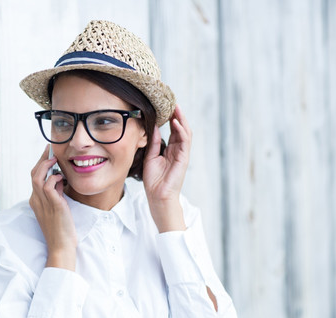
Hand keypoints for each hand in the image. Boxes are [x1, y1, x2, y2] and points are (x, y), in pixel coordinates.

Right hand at [29, 145, 77, 270]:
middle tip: (50, 149)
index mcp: (35, 201)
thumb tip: (60, 179)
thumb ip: (56, 193)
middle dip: (41, 159)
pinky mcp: (52, 205)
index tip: (49, 154)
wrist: (62, 246)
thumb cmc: (61, 229)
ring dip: (45, 165)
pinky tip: (61, 178)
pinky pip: (48, 185)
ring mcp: (42, 203)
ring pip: (37, 177)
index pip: (34, 177)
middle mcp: (36, 200)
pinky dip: (53, 178)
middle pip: (33, 173)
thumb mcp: (57, 207)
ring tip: (54, 158)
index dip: (41, 164)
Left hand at [143, 105, 191, 231]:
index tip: (165, 107)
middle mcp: (178, 150)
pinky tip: (176, 123)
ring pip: (185, 132)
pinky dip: (181, 131)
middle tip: (173, 102)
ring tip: (176, 108)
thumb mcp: (150, 156)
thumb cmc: (153, 180)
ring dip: (181, 120)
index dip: (170, 118)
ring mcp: (182, 154)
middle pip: (180, 129)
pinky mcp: (184, 159)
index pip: (172, 130)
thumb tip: (152, 125)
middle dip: (177, 115)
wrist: (157, 196)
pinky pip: (185, 142)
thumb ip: (153, 142)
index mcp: (170, 150)